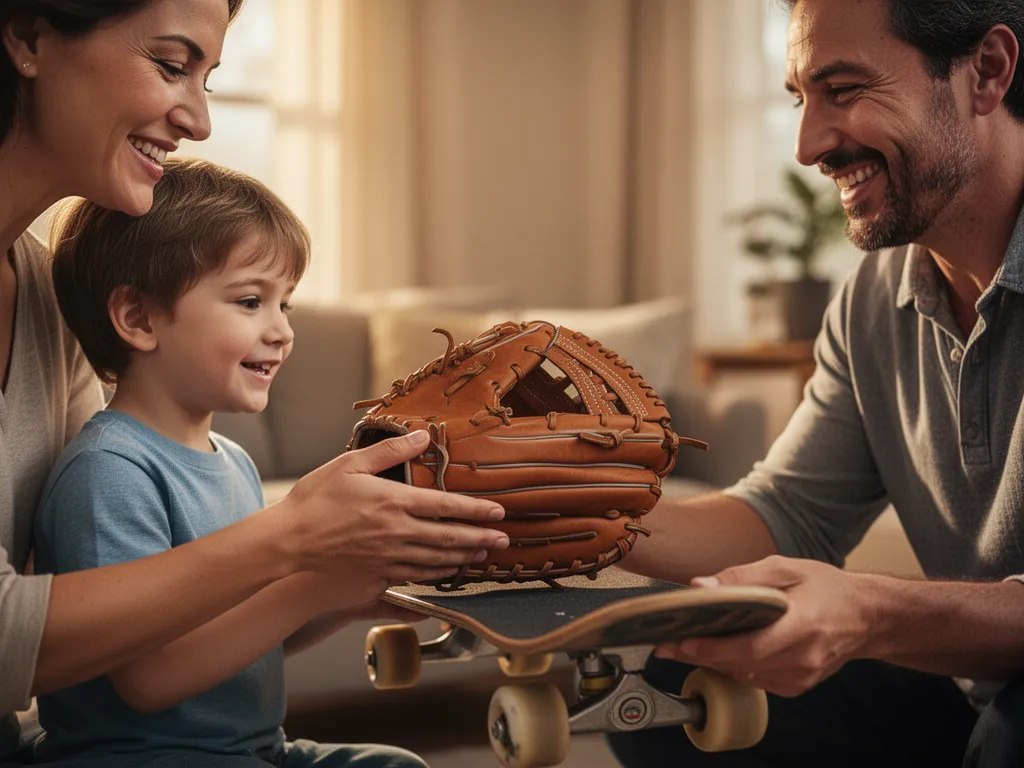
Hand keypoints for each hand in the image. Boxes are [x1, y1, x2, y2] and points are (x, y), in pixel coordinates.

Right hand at [277, 431, 508, 581]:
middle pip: (449, 538)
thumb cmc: (316, 499)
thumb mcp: (350, 464)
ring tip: (484, 554)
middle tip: (504, 539)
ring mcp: (388, 557)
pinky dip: (438, 574)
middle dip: (481, 538)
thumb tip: (422, 435)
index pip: (446, 506)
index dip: (476, 510)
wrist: (288, 541)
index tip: (498, 512)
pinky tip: (449, 571)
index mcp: (393, 501)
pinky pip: (416, 576)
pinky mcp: (377, 574)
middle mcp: (396, 532)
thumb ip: (390, 451)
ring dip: (464, 557)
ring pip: (437, 560)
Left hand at [653, 556, 874, 696]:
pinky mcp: (797, 685)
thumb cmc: (827, 588)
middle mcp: (803, 657)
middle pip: (741, 663)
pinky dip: (734, 666)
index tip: (683, 642)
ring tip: (684, 646)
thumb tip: (702, 586)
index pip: (750, 646)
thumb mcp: (786, 568)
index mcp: (803, 625)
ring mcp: (801, 676)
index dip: (714, 648)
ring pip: (745, 674)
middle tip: (668, 644)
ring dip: (714, 661)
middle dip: (700, 654)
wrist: (867, 617)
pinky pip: (755, 679)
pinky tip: (719, 652)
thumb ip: (743, 577)